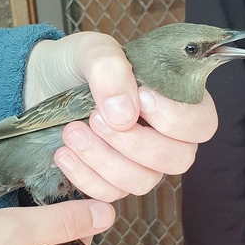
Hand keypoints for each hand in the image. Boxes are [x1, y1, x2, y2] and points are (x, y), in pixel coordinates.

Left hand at [25, 32, 217, 201]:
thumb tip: (124, 114)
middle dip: (136, 143)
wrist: (42, 84)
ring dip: (105, 159)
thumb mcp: (92, 50)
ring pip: (143, 181)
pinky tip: (64, 152)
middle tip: (96, 118)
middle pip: (178, 159)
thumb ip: (111, 69)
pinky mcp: (112, 181)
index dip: (178, 119)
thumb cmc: (78, 64)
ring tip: (72, 132)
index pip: (202, 124)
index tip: (142, 98)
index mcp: (177, 101)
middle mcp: (166, 137)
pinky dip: (85, 176)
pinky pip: (110, 193)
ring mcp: (141, 164)